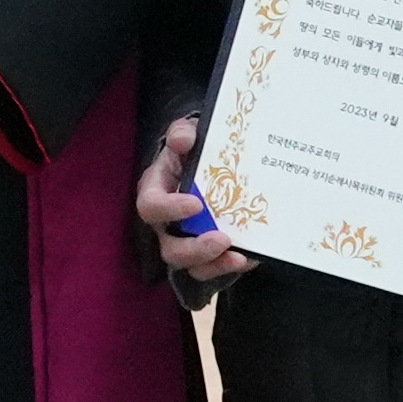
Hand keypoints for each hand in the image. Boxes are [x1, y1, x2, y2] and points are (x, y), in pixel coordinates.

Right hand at [132, 115, 250, 287]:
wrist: (211, 161)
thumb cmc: (193, 149)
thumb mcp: (188, 135)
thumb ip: (183, 133)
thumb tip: (183, 140)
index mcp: (155, 191)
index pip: (150, 206)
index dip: (170, 209)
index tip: (196, 204)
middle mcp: (165, 223)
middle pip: (169, 248)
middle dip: (195, 249)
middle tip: (222, 239)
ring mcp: (185, 241)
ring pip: (191, 266)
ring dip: (214, 265)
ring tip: (238, 257)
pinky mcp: (206, 253)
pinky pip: (214, 268)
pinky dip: (232, 265)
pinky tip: (252, 256)